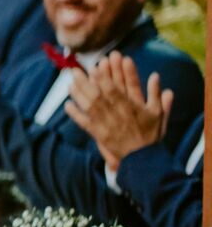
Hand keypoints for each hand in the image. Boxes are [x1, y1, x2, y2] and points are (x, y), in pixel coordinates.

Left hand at [65, 53, 170, 169]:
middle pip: (98, 96)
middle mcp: (116, 115)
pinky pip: (85, 124)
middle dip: (85, 83)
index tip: (94, 67)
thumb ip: (156, 94)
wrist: (143, 158)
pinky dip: (75, 114)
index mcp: (130, 108)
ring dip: (78, 95)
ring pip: (89, 107)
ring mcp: (106, 125)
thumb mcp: (159, 113)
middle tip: (75, 71)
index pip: (114, 90)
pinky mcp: (99, 135)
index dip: (103, 79)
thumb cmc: (151, 134)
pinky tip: (67, 105)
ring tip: (69, 83)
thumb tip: (156, 75)